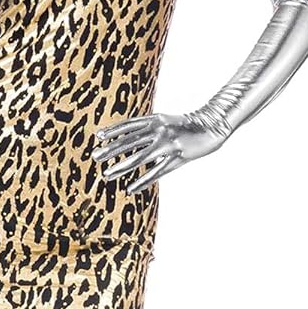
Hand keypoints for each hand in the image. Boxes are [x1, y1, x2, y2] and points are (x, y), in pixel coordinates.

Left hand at [91, 108, 229, 191]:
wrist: (211, 127)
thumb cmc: (186, 126)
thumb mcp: (165, 121)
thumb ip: (148, 127)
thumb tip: (128, 137)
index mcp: (155, 120)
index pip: (129, 125)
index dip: (113, 131)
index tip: (98, 137)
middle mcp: (159, 130)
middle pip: (130, 141)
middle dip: (111, 150)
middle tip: (96, 156)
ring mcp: (168, 144)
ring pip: (140, 158)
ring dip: (122, 167)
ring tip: (107, 175)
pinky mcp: (177, 158)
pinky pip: (157, 172)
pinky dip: (143, 181)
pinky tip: (131, 188)